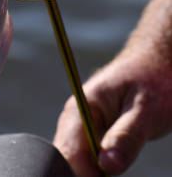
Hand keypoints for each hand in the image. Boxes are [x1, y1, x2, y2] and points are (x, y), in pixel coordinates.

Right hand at [53, 47, 171, 175]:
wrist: (158, 62)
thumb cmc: (154, 78)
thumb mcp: (146, 108)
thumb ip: (127, 136)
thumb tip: (107, 166)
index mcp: (80, 109)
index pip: (68, 151)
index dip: (84, 171)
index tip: (107, 175)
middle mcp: (74, 120)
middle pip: (69, 159)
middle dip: (89, 171)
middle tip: (119, 163)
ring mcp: (82, 128)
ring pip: (79, 161)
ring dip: (97, 168)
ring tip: (122, 154)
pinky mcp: (94, 135)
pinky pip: (91, 158)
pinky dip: (103, 164)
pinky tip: (119, 155)